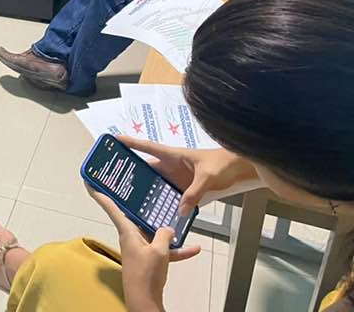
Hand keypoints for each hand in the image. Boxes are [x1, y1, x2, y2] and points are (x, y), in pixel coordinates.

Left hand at [87, 182, 199, 311]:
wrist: (145, 301)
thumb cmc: (146, 275)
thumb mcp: (159, 250)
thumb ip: (164, 234)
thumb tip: (167, 228)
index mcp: (127, 232)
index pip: (111, 207)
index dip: (99, 194)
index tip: (89, 181)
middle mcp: (131, 237)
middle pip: (133, 215)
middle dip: (138, 203)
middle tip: (139, 187)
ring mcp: (140, 248)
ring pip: (152, 232)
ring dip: (165, 229)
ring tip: (178, 219)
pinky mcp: (149, 260)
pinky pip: (164, 250)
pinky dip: (177, 249)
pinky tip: (193, 248)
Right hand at [116, 136, 257, 216]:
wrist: (240, 170)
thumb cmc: (223, 164)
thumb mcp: (207, 177)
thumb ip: (194, 193)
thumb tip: (180, 210)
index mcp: (173, 155)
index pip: (148, 147)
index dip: (131, 143)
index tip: (114, 140)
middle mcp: (172, 166)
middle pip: (148, 169)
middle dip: (133, 174)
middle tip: (116, 182)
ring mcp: (178, 179)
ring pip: (157, 185)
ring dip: (147, 192)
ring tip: (131, 202)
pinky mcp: (186, 190)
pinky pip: (171, 197)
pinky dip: (163, 204)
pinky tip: (156, 214)